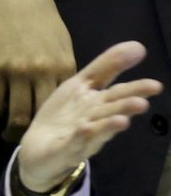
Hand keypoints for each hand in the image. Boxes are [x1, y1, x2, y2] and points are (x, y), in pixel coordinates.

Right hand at [0, 0, 76, 141]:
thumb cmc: (38, 15)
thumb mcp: (60, 40)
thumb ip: (60, 67)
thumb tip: (61, 91)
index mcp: (64, 65)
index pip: (65, 105)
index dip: (60, 123)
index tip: (53, 131)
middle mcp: (42, 72)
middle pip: (41, 115)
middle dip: (35, 132)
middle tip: (29, 140)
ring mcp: (16, 71)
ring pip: (16, 114)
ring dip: (11, 129)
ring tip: (7, 133)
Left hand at [17, 41, 161, 191]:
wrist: (39, 148)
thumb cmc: (65, 114)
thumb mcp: (81, 84)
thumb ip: (107, 66)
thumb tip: (139, 46)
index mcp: (99, 104)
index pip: (118, 94)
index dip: (135, 89)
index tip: (156, 85)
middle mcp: (95, 121)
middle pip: (111, 112)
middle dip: (125, 108)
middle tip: (142, 103)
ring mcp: (81, 138)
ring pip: (97, 130)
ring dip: (108, 125)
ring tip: (122, 120)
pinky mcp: (64, 149)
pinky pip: (73, 143)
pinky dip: (79, 136)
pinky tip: (84, 128)